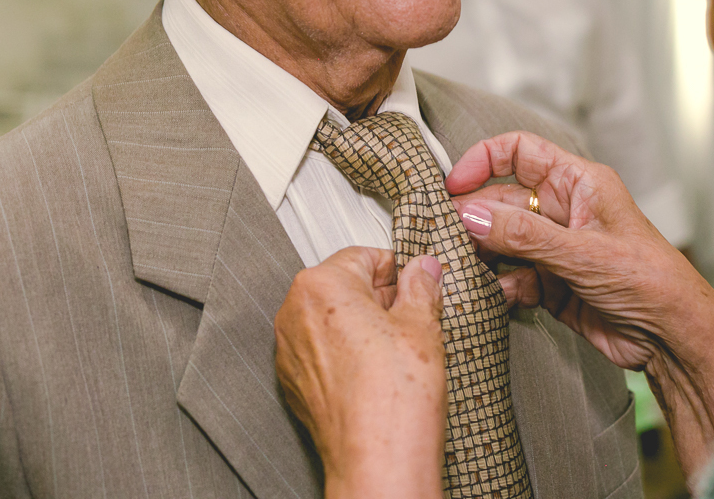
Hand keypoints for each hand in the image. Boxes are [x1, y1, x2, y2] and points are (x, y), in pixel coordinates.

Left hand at [274, 248, 446, 498]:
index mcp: (320, 285)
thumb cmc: (393, 398)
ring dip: (361, 325)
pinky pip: (320, 352)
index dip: (397, 267)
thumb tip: (424, 271)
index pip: (363, 255)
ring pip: (330, 319)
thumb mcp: (421, 326)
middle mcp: (294, 313)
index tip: (415, 279)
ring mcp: (289, 350)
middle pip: (342, 285)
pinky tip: (376, 371)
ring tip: (396, 348)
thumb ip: (421, 287)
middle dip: (378, 296)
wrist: (376, 459)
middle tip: (412, 315)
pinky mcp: (292, 382)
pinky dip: (344, 354)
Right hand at [448, 131, 713, 370]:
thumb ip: (522, 234)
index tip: (454, 184)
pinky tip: (493, 295)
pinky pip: (512, 278)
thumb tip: (470, 215)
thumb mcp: (582, 252)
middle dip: (475, 217)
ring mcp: (555, 249)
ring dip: (482, 254)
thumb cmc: (650, 279)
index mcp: (577, 184)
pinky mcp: (551, 284)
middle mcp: (563, 211)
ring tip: (463, 266)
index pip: (519, 152)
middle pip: (502, 201)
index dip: (483, 161)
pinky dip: (499, 286)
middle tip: (448, 235)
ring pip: (502, 242)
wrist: (672, 338)